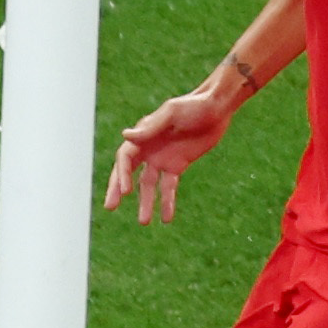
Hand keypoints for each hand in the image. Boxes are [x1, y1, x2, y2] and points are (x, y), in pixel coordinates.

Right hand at [103, 84, 236, 222]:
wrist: (217, 108)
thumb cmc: (193, 105)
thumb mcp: (172, 113)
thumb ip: (151, 127)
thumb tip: (126, 136)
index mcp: (143, 134)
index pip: (125, 158)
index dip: (121, 174)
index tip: (125, 190)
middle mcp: (148, 149)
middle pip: (128, 172)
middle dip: (118, 189)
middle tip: (110, 207)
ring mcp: (161, 159)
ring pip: (148, 185)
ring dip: (145, 202)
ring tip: (144, 222)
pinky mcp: (177, 166)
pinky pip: (168, 187)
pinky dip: (167, 202)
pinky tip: (166, 218)